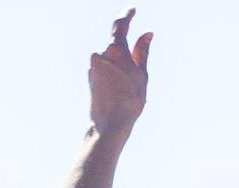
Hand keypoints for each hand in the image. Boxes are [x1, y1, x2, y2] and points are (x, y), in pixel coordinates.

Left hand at [89, 8, 151, 136]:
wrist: (109, 125)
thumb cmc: (129, 101)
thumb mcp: (141, 74)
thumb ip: (142, 51)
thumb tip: (147, 34)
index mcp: (114, 51)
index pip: (120, 25)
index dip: (127, 15)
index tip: (132, 10)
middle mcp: (100, 56)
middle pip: (117, 47)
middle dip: (127, 55)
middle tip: (135, 74)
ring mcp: (93, 68)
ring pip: (112, 60)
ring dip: (121, 68)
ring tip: (127, 90)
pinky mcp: (90, 78)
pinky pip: (105, 70)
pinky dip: (114, 76)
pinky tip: (118, 92)